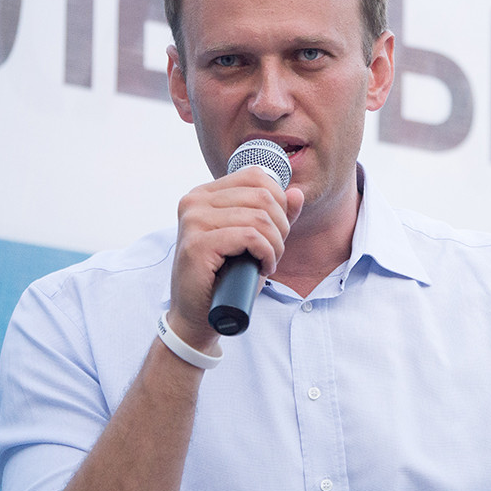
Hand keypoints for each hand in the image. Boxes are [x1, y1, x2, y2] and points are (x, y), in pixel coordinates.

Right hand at [168, 167, 303, 351]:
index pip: (255, 176)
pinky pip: (250, 237)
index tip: (276, 229)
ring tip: (268, 261)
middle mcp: (194, 201)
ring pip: (259, 218)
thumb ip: (276, 215)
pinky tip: (262, 268)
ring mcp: (193, 221)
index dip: (278, 201)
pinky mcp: (197, 245)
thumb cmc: (227, 276)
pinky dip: (266, 254)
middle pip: (262, 196)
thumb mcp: (257, 240)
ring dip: (275, 244)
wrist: (199, 314)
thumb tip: (297, 193)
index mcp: (205, 194)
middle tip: (274, 251)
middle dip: (280, 226)